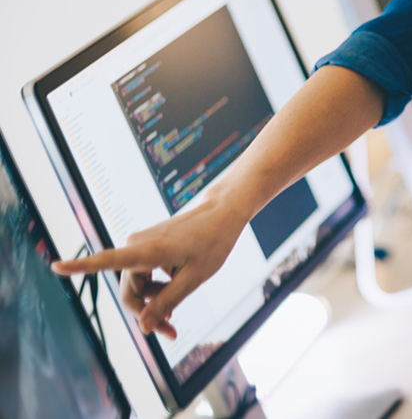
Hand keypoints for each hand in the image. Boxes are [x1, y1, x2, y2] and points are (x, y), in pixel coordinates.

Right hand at [51, 195, 244, 338]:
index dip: (80, 267)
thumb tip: (143, 328)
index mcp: (147, 250)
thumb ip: (167, 302)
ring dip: (153, 302)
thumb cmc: (212, 242)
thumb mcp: (194, 279)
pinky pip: (144, 274)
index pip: (107, 260)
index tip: (55, 266)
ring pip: (137, 285)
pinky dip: (156, 288)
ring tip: (175, 315)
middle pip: (129, 291)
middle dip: (146, 314)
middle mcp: (137, 245)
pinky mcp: (148, 246)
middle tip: (171, 333)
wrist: (222, 213)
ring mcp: (141, 244)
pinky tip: (173, 294)